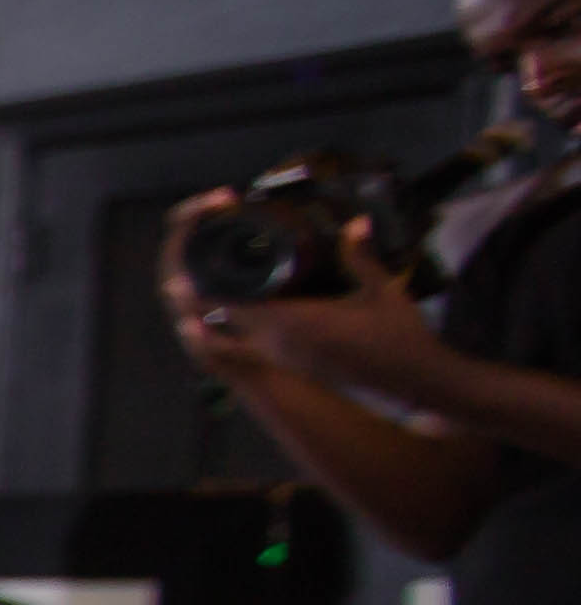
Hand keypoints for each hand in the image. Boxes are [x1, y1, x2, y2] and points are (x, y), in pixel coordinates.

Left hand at [163, 192, 445, 400]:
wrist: (415, 382)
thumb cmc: (401, 337)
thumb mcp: (382, 291)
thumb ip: (361, 257)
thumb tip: (355, 223)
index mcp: (292, 324)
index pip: (229, 306)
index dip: (203, 288)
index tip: (188, 269)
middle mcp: (278, 345)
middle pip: (222, 320)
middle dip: (203, 297)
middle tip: (193, 269)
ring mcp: (284, 358)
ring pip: (232, 338)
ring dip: (216, 316)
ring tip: (203, 290)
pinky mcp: (293, 365)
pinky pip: (250, 347)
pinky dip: (237, 331)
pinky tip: (237, 315)